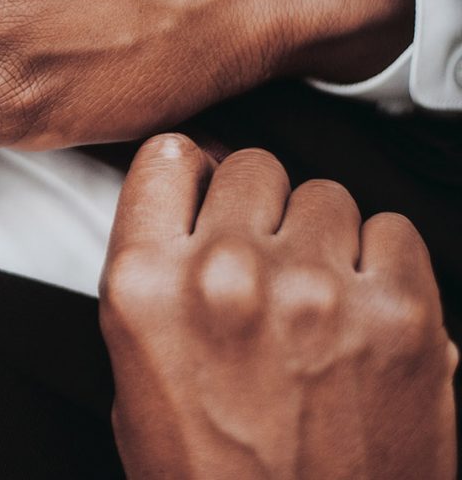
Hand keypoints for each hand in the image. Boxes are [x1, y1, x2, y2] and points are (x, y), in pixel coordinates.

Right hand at [99, 134, 457, 479]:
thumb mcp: (135, 379)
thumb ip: (154, 282)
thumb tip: (184, 214)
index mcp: (146, 288)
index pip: (167, 158)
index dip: (188, 174)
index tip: (202, 188)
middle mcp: (225, 275)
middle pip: (250, 167)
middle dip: (256, 208)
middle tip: (263, 262)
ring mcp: (316, 290)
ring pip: (322, 193)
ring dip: (318, 236)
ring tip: (315, 299)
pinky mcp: (400, 313)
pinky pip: (392, 229)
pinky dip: (380, 260)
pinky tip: (361, 309)